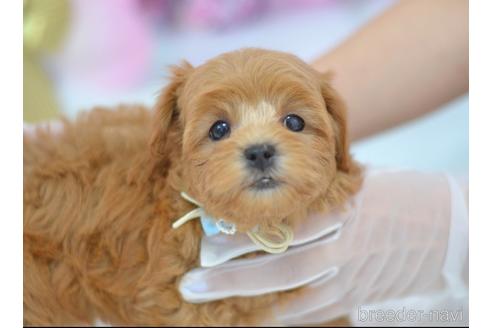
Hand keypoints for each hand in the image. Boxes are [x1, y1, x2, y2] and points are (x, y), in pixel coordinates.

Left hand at [179, 169, 468, 324]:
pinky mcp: (357, 295)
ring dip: (249, 301)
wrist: (444, 229)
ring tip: (209, 300)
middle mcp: (345, 243)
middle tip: (193, 280)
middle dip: (233, 276)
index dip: (244, 234)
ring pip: (294, 294)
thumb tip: (259, 194)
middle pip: (282, 265)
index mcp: (343, 206)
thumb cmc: (392, 195)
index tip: (208, 236)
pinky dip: (281, 316)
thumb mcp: (354, 180)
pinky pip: (313, 311)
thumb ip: (312, 190)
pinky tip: (252, 317)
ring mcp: (352, 274)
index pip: (284, 222)